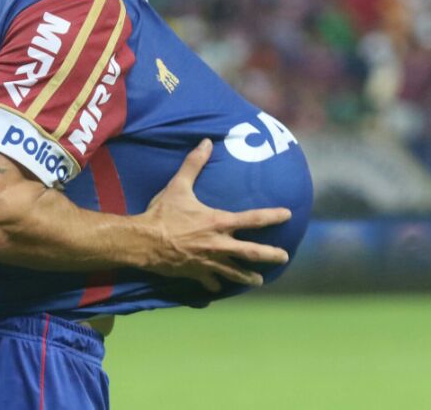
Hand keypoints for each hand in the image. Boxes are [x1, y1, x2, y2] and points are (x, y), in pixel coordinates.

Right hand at [140, 139, 290, 292]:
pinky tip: (218, 288)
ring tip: (259, 281)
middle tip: (284, 257)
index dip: (272, 216)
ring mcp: (208, 262)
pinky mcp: (195, 273)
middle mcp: (218, 244)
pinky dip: (215, 285)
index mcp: (218, 222)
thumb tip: (206, 142)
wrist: (143, 242)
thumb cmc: (162, 213)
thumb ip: (194, 164)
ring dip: (247, 277)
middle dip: (270, 255)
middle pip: (252, 252)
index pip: (252, 219)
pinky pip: (209, 282)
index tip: (288, 214)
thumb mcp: (178, 186)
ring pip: (234, 272)